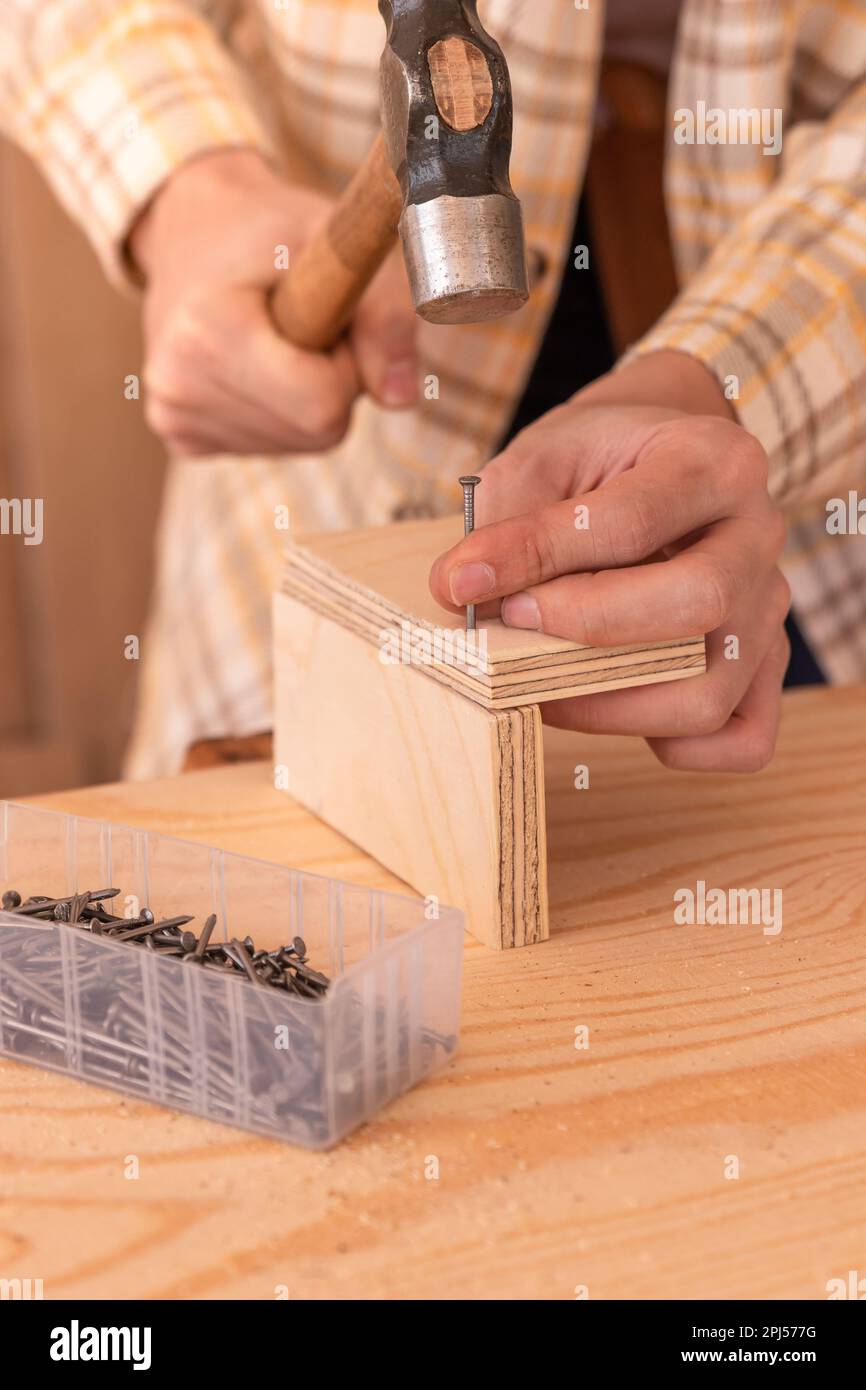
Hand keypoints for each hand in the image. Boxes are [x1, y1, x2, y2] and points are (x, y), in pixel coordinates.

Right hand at [130, 150, 417, 455]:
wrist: (193, 230)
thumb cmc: (268, 231)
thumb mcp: (337, 243)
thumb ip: (385, 316)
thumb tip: (403, 399)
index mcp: (206, 334)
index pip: (322, 406)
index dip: (346, 364)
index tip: (323, 315)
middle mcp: (176, 386)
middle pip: (316, 432)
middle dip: (332, 383)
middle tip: (302, 324)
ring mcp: (174, 416)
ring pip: (300, 443)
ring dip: (310, 396)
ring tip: (276, 340)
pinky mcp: (181, 435)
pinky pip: (273, 447)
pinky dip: (284, 411)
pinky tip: (255, 366)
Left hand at [430, 352, 790, 772]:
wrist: (658, 462)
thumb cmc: (599, 462)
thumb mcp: (545, 459)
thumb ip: (507, 521)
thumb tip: (460, 594)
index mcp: (716, 461)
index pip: (630, 523)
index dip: (536, 560)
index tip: (462, 584)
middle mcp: (760, 535)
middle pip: (697, 604)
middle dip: (585, 630)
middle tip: (511, 625)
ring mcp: (770, 608)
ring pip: (709, 692)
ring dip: (608, 705)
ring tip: (540, 681)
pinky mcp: (766, 665)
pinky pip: (741, 739)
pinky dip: (673, 744)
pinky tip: (612, 706)